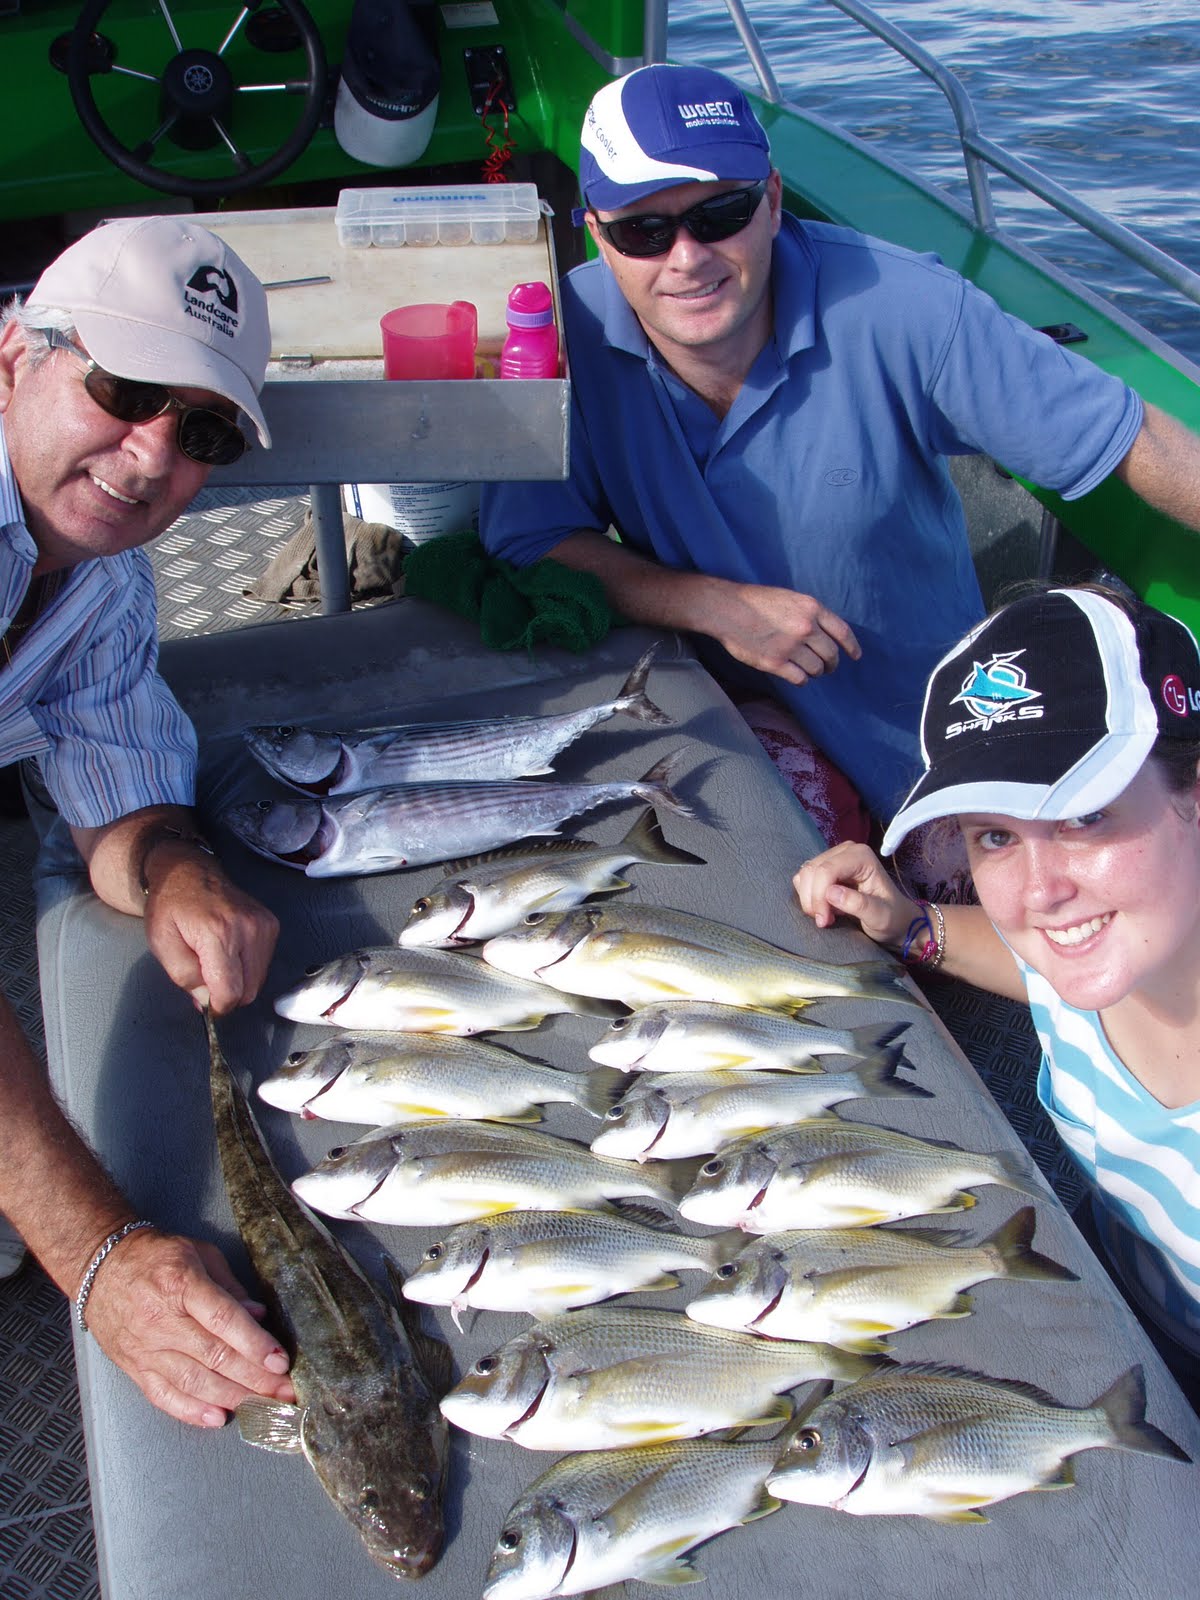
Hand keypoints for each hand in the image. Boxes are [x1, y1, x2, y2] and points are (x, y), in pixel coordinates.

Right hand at [82, 1227, 294, 1427]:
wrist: (100, 1268)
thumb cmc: (155, 1256)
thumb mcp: (199, 1253)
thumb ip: (230, 1287)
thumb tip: (258, 1315)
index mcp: (181, 1284)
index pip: (223, 1320)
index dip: (255, 1344)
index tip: (280, 1362)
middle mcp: (162, 1321)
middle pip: (214, 1357)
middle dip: (254, 1379)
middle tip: (284, 1393)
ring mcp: (146, 1348)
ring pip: (193, 1381)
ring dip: (231, 1398)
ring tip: (262, 1407)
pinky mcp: (134, 1367)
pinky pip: (163, 1395)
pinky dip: (190, 1411)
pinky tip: (217, 1418)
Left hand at [143, 852, 278, 1012]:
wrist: (188, 871)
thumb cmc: (170, 906)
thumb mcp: (163, 944)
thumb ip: (184, 978)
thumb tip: (207, 1001)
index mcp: (218, 933)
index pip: (231, 991)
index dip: (217, 1006)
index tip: (207, 1006)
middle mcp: (248, 928)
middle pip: (249, 990)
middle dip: (227, 994)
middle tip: (205, 980)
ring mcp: (264, 925)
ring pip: (259, 980)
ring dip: (238, 981)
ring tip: (216, 962)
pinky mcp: (271, 924)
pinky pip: (264, 964)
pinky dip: (247, 967)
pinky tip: (229, 952)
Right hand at [709, 583, 860, 686]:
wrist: (727, 609)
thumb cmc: (757, 602)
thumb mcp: (790, 598)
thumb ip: (810, 614)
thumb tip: (826, 635)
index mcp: (811, 608)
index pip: (843, 632)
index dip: (852, 647)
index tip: (855, 656)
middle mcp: (805, 627)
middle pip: (831, 654)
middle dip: (832, 664)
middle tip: (827, 667)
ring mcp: (790, 646)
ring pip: (816, 669)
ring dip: (814, 671)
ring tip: (806, 668)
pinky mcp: (775, 662)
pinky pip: (800, 679)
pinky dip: (801, 679)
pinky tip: (795, 674)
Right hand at [793, 841, 914, 946]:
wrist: (895, 920)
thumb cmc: (891, 918)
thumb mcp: (880, 916)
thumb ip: (858, 904)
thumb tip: (831, 893)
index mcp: (861, 856)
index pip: (826, 870)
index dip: (819, 896)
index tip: (824, 920)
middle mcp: (846, 851)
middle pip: (812, 871)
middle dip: (813, 899)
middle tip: (824, 921)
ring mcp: (834, 858)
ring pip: (804, 875)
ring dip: (809, 899)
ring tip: (826, 916)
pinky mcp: (826, 868)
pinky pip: (804, 879)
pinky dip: (808, 896)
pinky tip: (825, 907)